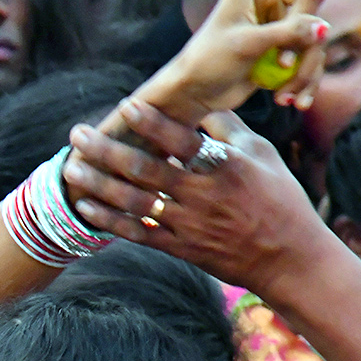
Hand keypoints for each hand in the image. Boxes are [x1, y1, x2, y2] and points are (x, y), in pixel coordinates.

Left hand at [62, 100, 324, 294]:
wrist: (289, 259)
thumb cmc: (280, 200)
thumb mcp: (262, 156)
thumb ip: (228, 128)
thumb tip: (202, 101)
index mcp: (224, 168)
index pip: (182, 141)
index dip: (152, 123)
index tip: (125, 105)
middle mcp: (202, 196)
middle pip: (146, 170)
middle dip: (107, 150)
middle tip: (77, 134)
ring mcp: (188, 225)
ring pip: (134, 203)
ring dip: (98, 184)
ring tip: (71, 167)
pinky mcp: (179, 248)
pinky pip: (137, 233)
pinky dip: (109, 220)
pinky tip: (85, 205)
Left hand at [154, 0, 331, 121]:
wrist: (195, 94)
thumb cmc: (206, 62)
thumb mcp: (243, 45)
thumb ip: (284, 34)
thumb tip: (323, 28)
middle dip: (301, 35)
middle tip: (274, 60)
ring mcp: (281, 19)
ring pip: (318, 33)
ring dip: (303, 66)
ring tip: (278, 88)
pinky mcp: (285, 45)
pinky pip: (313, 55)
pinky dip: (304, 80)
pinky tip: (291, 100)